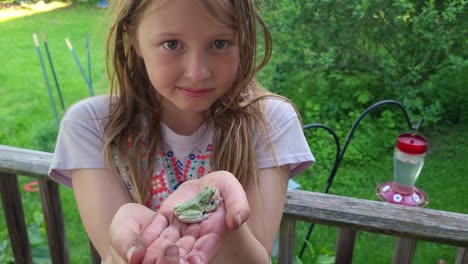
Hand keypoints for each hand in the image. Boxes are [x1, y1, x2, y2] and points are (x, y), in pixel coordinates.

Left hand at [107, 171, 249, 263]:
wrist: (207, 185)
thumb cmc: (223, 189)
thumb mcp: (233, 190)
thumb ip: (238, 204)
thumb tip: (236, 221)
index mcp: (213, 232)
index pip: (206, 249)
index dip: (200, 256)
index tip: (193, 262)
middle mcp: (194, 236)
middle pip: (184, 252)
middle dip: (173, 259)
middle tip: (165, 261)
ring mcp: (178, 229)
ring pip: (166, 244)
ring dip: (157, 254)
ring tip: (147, 261)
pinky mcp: (165, 219)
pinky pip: (156, 230)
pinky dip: (148, 239)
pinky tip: (138, 248)